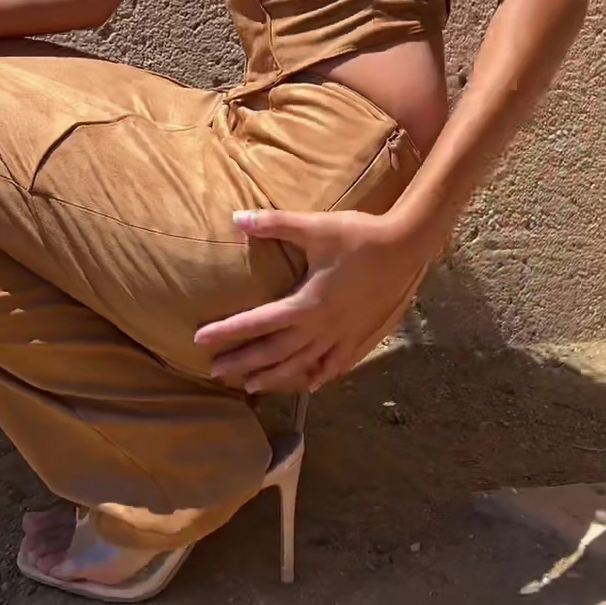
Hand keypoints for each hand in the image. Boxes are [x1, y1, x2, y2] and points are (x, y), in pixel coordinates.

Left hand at [194, 204, 444, 395]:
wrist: (405, 248)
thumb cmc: (358, 236)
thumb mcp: (314, 226)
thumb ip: (274, 224)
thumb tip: (236, 218)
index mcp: (306, 303)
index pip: (258, 323)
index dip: (227, 331)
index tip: (200, 339)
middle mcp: (321, 327)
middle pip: (274, 352)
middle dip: (242, 362)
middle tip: (214, 371)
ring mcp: (341, 336)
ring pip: (301, 365)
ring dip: (273, 376)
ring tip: (249, 385)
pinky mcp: (360, 336)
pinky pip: (335, 365)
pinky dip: (318, 376)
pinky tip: (310, 385)